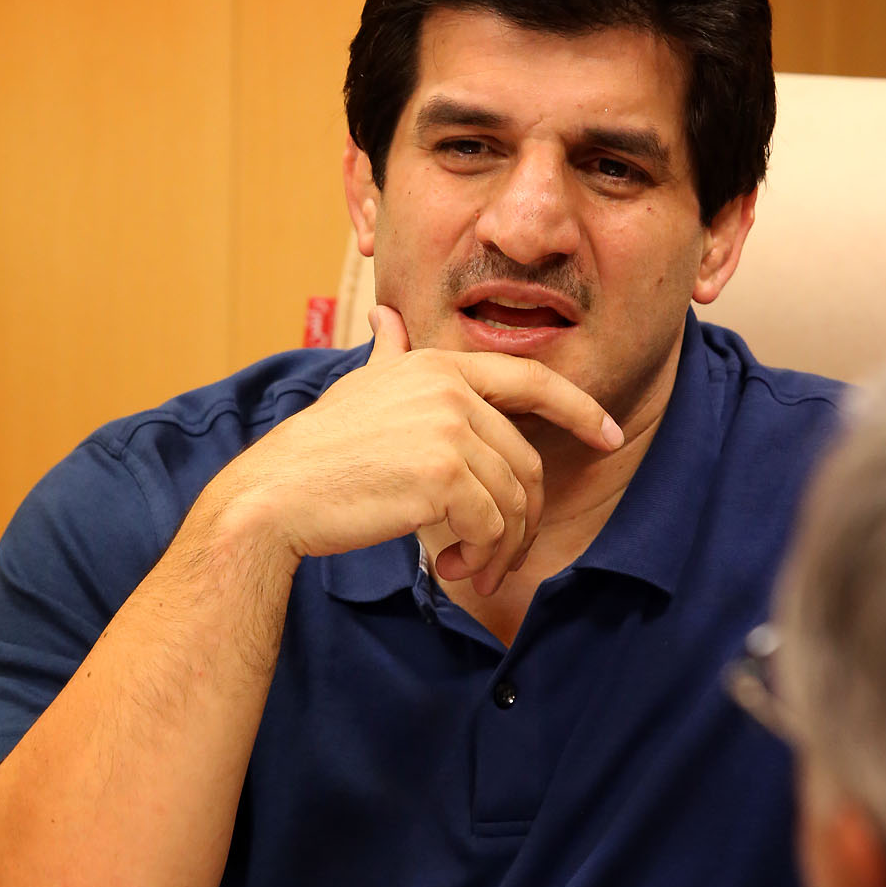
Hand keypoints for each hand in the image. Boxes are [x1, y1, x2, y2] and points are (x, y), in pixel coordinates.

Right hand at [220, 305, 622, 594]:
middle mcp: (449, 389)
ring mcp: (448, 430)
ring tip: (469, 570)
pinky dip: (481, 558)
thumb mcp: (358, 387)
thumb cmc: (317, 450)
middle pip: (526, 461)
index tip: (609, 433)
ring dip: (500, 548)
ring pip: (514, 500)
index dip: (579, 407)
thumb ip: (387, 355)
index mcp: (437, 366)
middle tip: (496, 557)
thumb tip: (385, 316)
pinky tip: (449, 568)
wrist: (276, 494)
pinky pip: (491, 527)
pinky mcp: (443, 476)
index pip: (531, 380)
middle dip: (523, 518)